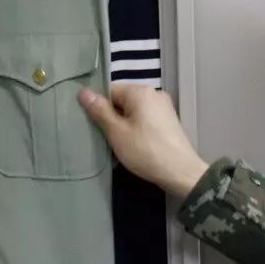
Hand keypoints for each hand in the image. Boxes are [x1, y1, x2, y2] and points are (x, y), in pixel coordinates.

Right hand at [79, 83, 208, 198]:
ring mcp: (163, 108)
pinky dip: (134, 133)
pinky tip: (129, 151)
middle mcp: (154, 94)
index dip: (98, 107)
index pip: (110, 90)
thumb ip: (99, 110)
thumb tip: (83, 91)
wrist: (181, 173)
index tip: (92, 126)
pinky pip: (144, 122)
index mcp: (140, 91)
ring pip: (132, 114)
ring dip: (121, 130)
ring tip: (114, 150)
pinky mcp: (168, 123)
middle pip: (122, 102)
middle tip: (102, 141)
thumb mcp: (117, 132)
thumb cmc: (145, 150)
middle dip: (110, 121)